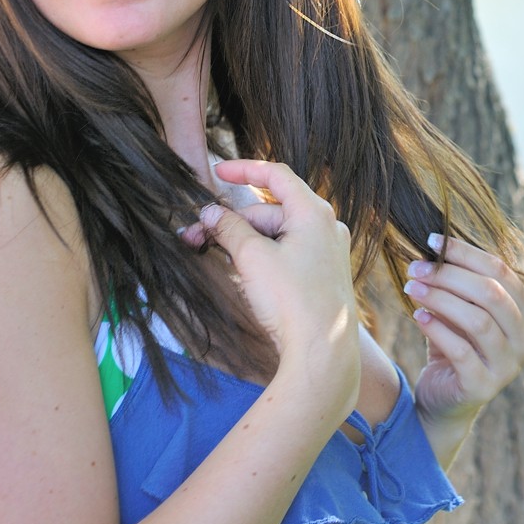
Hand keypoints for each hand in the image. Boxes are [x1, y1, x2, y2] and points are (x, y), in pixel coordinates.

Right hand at [180, 160, 359, 402]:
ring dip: (244, 243)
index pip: (276, 176)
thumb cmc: (292, 300)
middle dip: (233, 221)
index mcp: (314, 212)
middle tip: (196, 235)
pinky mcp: (322, 276)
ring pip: (276, 235)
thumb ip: (229, 229)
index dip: (243, 170)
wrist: (321, 353)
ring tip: (217, 259)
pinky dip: (262, 258)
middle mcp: (325, 227)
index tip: (216, 172)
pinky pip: (287, 255)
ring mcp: (326, 252)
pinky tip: (243, 276)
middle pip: (270, 211)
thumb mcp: (252, 258)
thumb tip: (210, 213)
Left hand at [403, 234, 523, 428]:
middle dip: (449, 275)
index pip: (501, 271)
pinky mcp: (484, 387)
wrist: (444, 399)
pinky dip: (437, 329)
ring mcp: (509, 367)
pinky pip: (461, 351)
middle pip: (492, 294)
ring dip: (440, 298)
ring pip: (478, 321)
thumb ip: (459, 281)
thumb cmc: (455, 344)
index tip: (432, 240)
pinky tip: (417, 315)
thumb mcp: (461, 308)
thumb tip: (435, 244)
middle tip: (415, 267)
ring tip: (411, 288)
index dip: (465, 253)